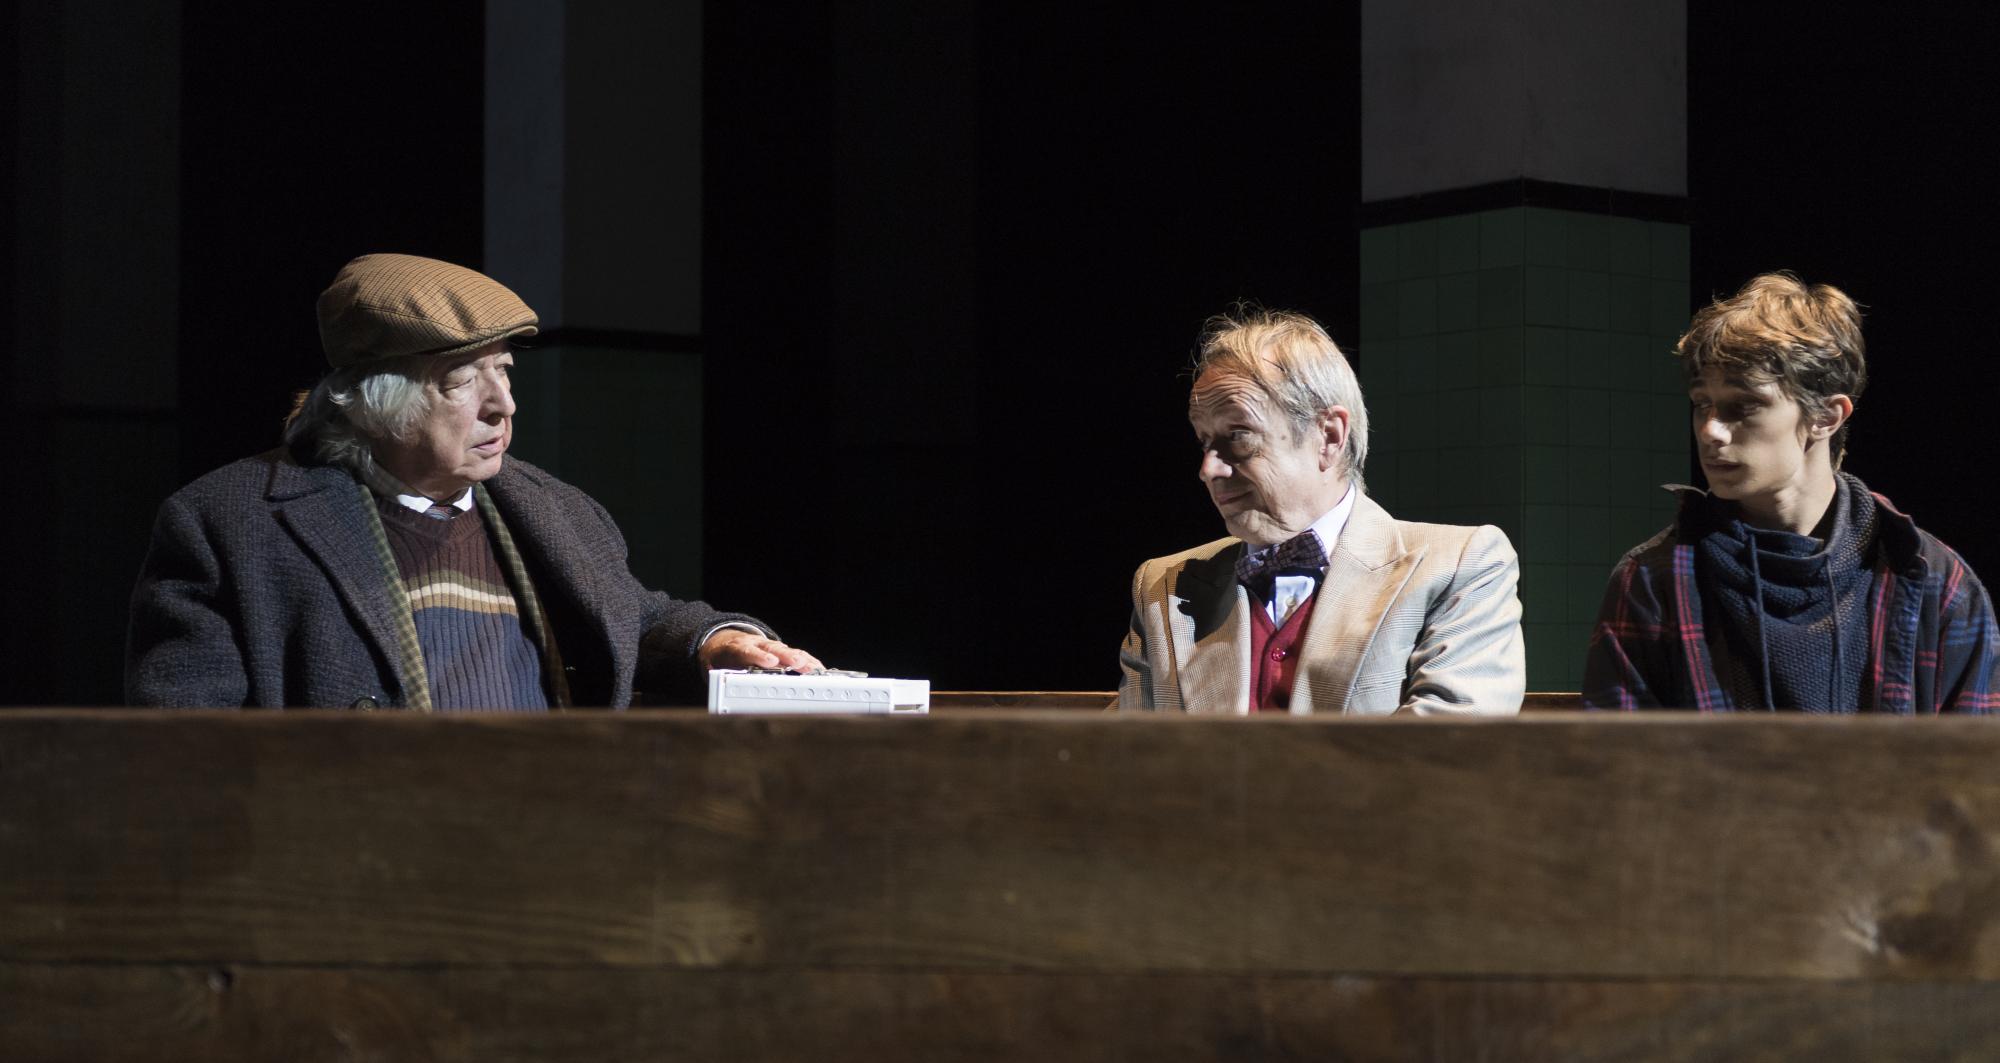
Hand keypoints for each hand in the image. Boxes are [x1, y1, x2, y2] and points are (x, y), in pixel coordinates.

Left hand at [698, 628, 825, 672]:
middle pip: (772, 649)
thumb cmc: (721, 658)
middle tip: (799, 662)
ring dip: (801, 659)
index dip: (758, 656)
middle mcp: (755, 644)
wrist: (723, 643)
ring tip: (814, 668)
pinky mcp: (779, 651)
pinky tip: (817, 668)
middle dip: (787, 656)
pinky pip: (794, 654)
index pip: (746, 651)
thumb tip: (723, 698)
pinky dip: (806, 661)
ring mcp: (769, 647)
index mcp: (736, 648)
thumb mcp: (712, 668)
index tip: (770, 662)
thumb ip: (718, 680)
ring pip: (786, 651)